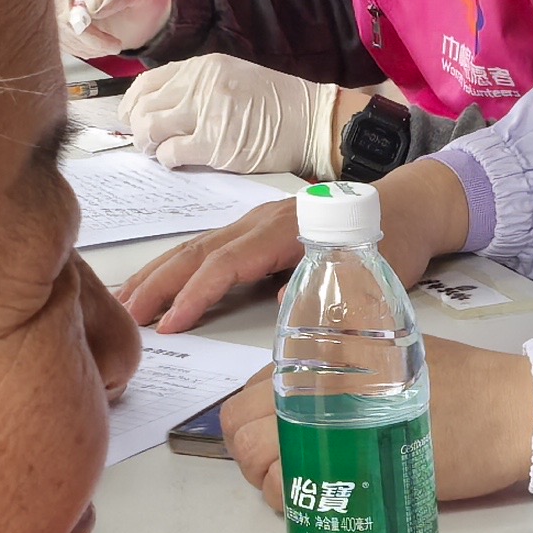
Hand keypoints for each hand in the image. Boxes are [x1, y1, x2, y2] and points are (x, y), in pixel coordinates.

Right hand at [45, 0, 170, 57]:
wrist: (149, 2)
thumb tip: (90, 10)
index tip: (75, 19)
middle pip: (43, 0)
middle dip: (71, 27)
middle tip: (102, 41)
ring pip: (50, 25)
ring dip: (80, 42)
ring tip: (112, 45)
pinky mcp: (59, 21)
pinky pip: (59, 40)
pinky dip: (80, 49)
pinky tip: (102, 47)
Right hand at [123, 155, 468, 329]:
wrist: (407, 207)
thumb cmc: (391, 241)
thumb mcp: (366, 273)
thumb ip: (325, 291)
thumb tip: (284, 312)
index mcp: (284, 231)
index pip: (226, 265)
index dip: (196, 296)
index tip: (171, 324)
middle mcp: (260, 222)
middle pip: (198, 252)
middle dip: (159, 284)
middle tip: (125, 316)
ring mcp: (255, 223)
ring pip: (196, 248)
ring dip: (159, 274)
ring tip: (125, 301)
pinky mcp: (255, 231)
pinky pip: (207, 249)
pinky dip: (178, 267)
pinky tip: (159, 282)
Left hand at [125, 53, 336, 175]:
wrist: (309, 121)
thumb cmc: (275, 104)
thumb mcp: (232, 76)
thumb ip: (196, 86)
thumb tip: (160, 109)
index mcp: (203, 66)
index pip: (148, 82)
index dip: (132, 104)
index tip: (132, 118)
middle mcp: (201, 85)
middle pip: (144, 106)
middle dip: (139, 128)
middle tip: (148, 142)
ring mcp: (208, 113)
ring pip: (151, 129)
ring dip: (149, 145)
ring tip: (160, 152)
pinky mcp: (216, 144)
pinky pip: (172, 153)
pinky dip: (169, 160)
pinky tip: (179, 161)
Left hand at [220, 342, 532, 511]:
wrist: (509, 412)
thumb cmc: (463, 380)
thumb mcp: (398, 348)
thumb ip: (346, 351)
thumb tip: (307, 372)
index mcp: (322, 356)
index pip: (247, 394)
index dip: (252, 424)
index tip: (278, 441)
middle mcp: (316, 390)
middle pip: (242, 430)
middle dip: (252, 457)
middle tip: (290, 471)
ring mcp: (331, 431)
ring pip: (262, 466)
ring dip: (274, 484)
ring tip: (313, 491)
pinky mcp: (353, 473)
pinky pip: (295, 495)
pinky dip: (298, 505)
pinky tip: (329, 504)